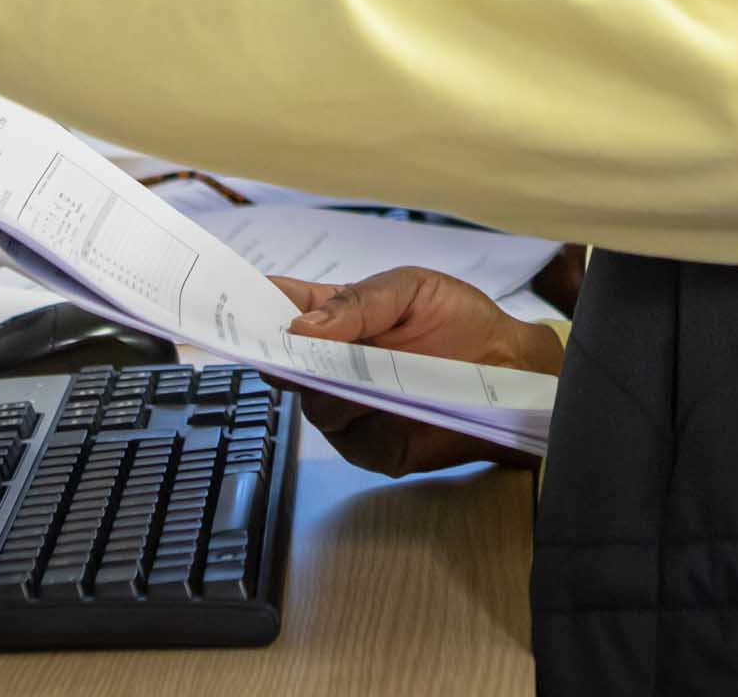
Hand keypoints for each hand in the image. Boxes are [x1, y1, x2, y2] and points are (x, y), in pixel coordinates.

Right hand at [266, 266, 563, 477]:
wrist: (512, 370)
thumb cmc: (460, 319)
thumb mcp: (412, 289)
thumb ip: (358, 303)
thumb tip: (301, 326)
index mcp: (335, 318)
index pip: (279, 309)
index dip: (248, 306)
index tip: (225, 302)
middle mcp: (333, 366)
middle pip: (284, 364)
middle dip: (278, 353)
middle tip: (281, 342)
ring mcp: (348, 409)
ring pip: (314, 403)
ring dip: (329, 385)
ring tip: (353, 366)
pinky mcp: (372, 447)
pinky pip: (350, 438)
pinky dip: (362, 418)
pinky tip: (380, 398)